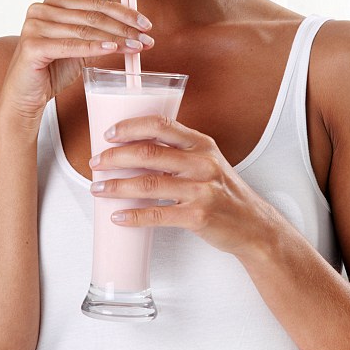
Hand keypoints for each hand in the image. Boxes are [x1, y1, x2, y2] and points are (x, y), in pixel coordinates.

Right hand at [0, 0, 153, 130]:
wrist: (25, 96)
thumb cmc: (52, 70)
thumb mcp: (81, 47)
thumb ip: (101, 35)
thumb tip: (136, 31)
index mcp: (53, 3)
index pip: (95, 3)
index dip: (123, 12)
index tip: (145, 23)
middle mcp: (41, 9)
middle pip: (92, 16)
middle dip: (124, 27)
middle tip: (147, 37)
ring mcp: (34, 26)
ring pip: (84, 30)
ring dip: (115, 38)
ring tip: (136, 46)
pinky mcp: (32, 46)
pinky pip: (70, 46)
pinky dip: (94, 47)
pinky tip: (113, 49)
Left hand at [89, 115, 274, 255]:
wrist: (253, 225)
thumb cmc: (224, 191)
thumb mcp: (207, 161)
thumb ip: (178, 151)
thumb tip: (134, 149)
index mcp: (201, 143)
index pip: (161, 124)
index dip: (131, 126)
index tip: (110, 133)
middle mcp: (201, 162)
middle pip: (148, 152)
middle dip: (115, 157)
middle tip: (96, 162)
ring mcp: (201, 189)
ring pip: (148, 183)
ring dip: (117, 186)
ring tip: (98, 189)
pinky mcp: (198, 216)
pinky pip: (157, 215)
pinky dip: (133, 216)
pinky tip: (118, 215)